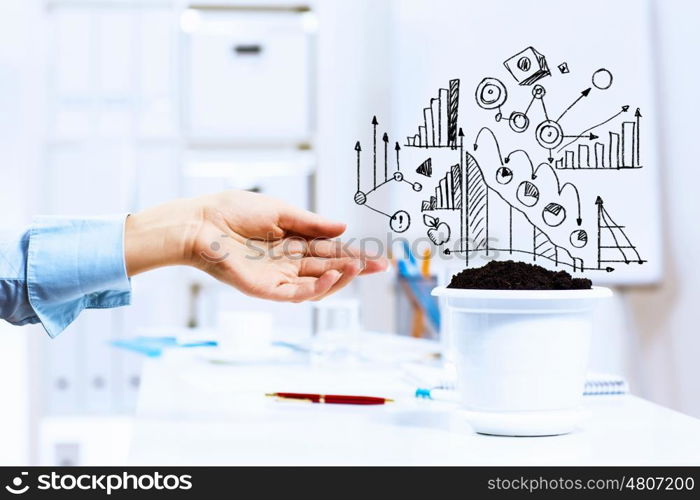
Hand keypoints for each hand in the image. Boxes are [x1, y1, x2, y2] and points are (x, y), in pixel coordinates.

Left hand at [124, 190, 387, 301]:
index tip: (376, 256)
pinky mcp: (264, 288)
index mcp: (291, 242)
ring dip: (339, 279)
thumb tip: (343, 227)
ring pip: (315, 285)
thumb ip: (311, 223)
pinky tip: (331, 277)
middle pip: (327, 268)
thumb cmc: (233, 211)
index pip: (328, 250)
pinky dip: (315, 288)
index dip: (352, 254)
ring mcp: (276, 278)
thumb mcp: (280, 211)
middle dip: (354, 268)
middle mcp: (286, 263)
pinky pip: (294, 294)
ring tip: (357, 268)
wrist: (200, 221)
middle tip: (380, 266)